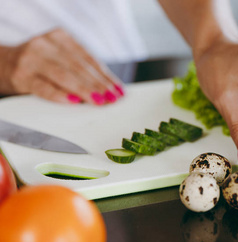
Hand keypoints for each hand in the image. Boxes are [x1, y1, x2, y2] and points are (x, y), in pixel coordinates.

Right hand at [0, 28, 124, 104]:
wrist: (2, 64)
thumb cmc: (39, 64)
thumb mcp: (59, 58)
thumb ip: (80, 68)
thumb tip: (110, 88)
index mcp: (60, 37)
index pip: (88, 58)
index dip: (106, 75)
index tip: (119, 90)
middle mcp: (45, 44)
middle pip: (78, 67)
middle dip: (99, 84)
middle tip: (113, 98)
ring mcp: (31, 59)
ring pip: (64, 76)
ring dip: (85, 90)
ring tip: (100, 101)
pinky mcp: (21, 76)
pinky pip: (43, 87)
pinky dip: (60, 95)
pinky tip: (74, 102)